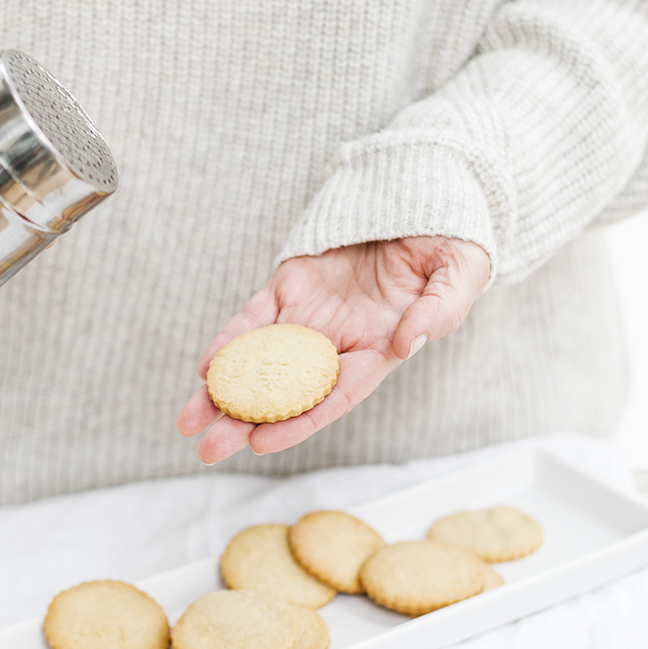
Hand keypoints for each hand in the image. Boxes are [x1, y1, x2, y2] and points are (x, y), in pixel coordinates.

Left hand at [176, 236, 490, 462]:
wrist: (422, 199)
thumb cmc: (451, 245)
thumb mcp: (459, 276)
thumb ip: (438, 312)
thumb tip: (407, 345)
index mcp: (377, 351)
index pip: (332, 397)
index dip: (296, 423)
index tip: (260, 443)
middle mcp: (337, 343)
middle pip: (284, 392)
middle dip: (244, 422)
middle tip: (207, 449)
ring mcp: (310, 316)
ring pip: (259, 362)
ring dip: (223, 392)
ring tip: (188, 421)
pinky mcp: (290, 287)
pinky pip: (254, 319)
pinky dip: (229, 342)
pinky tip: (204, 367)